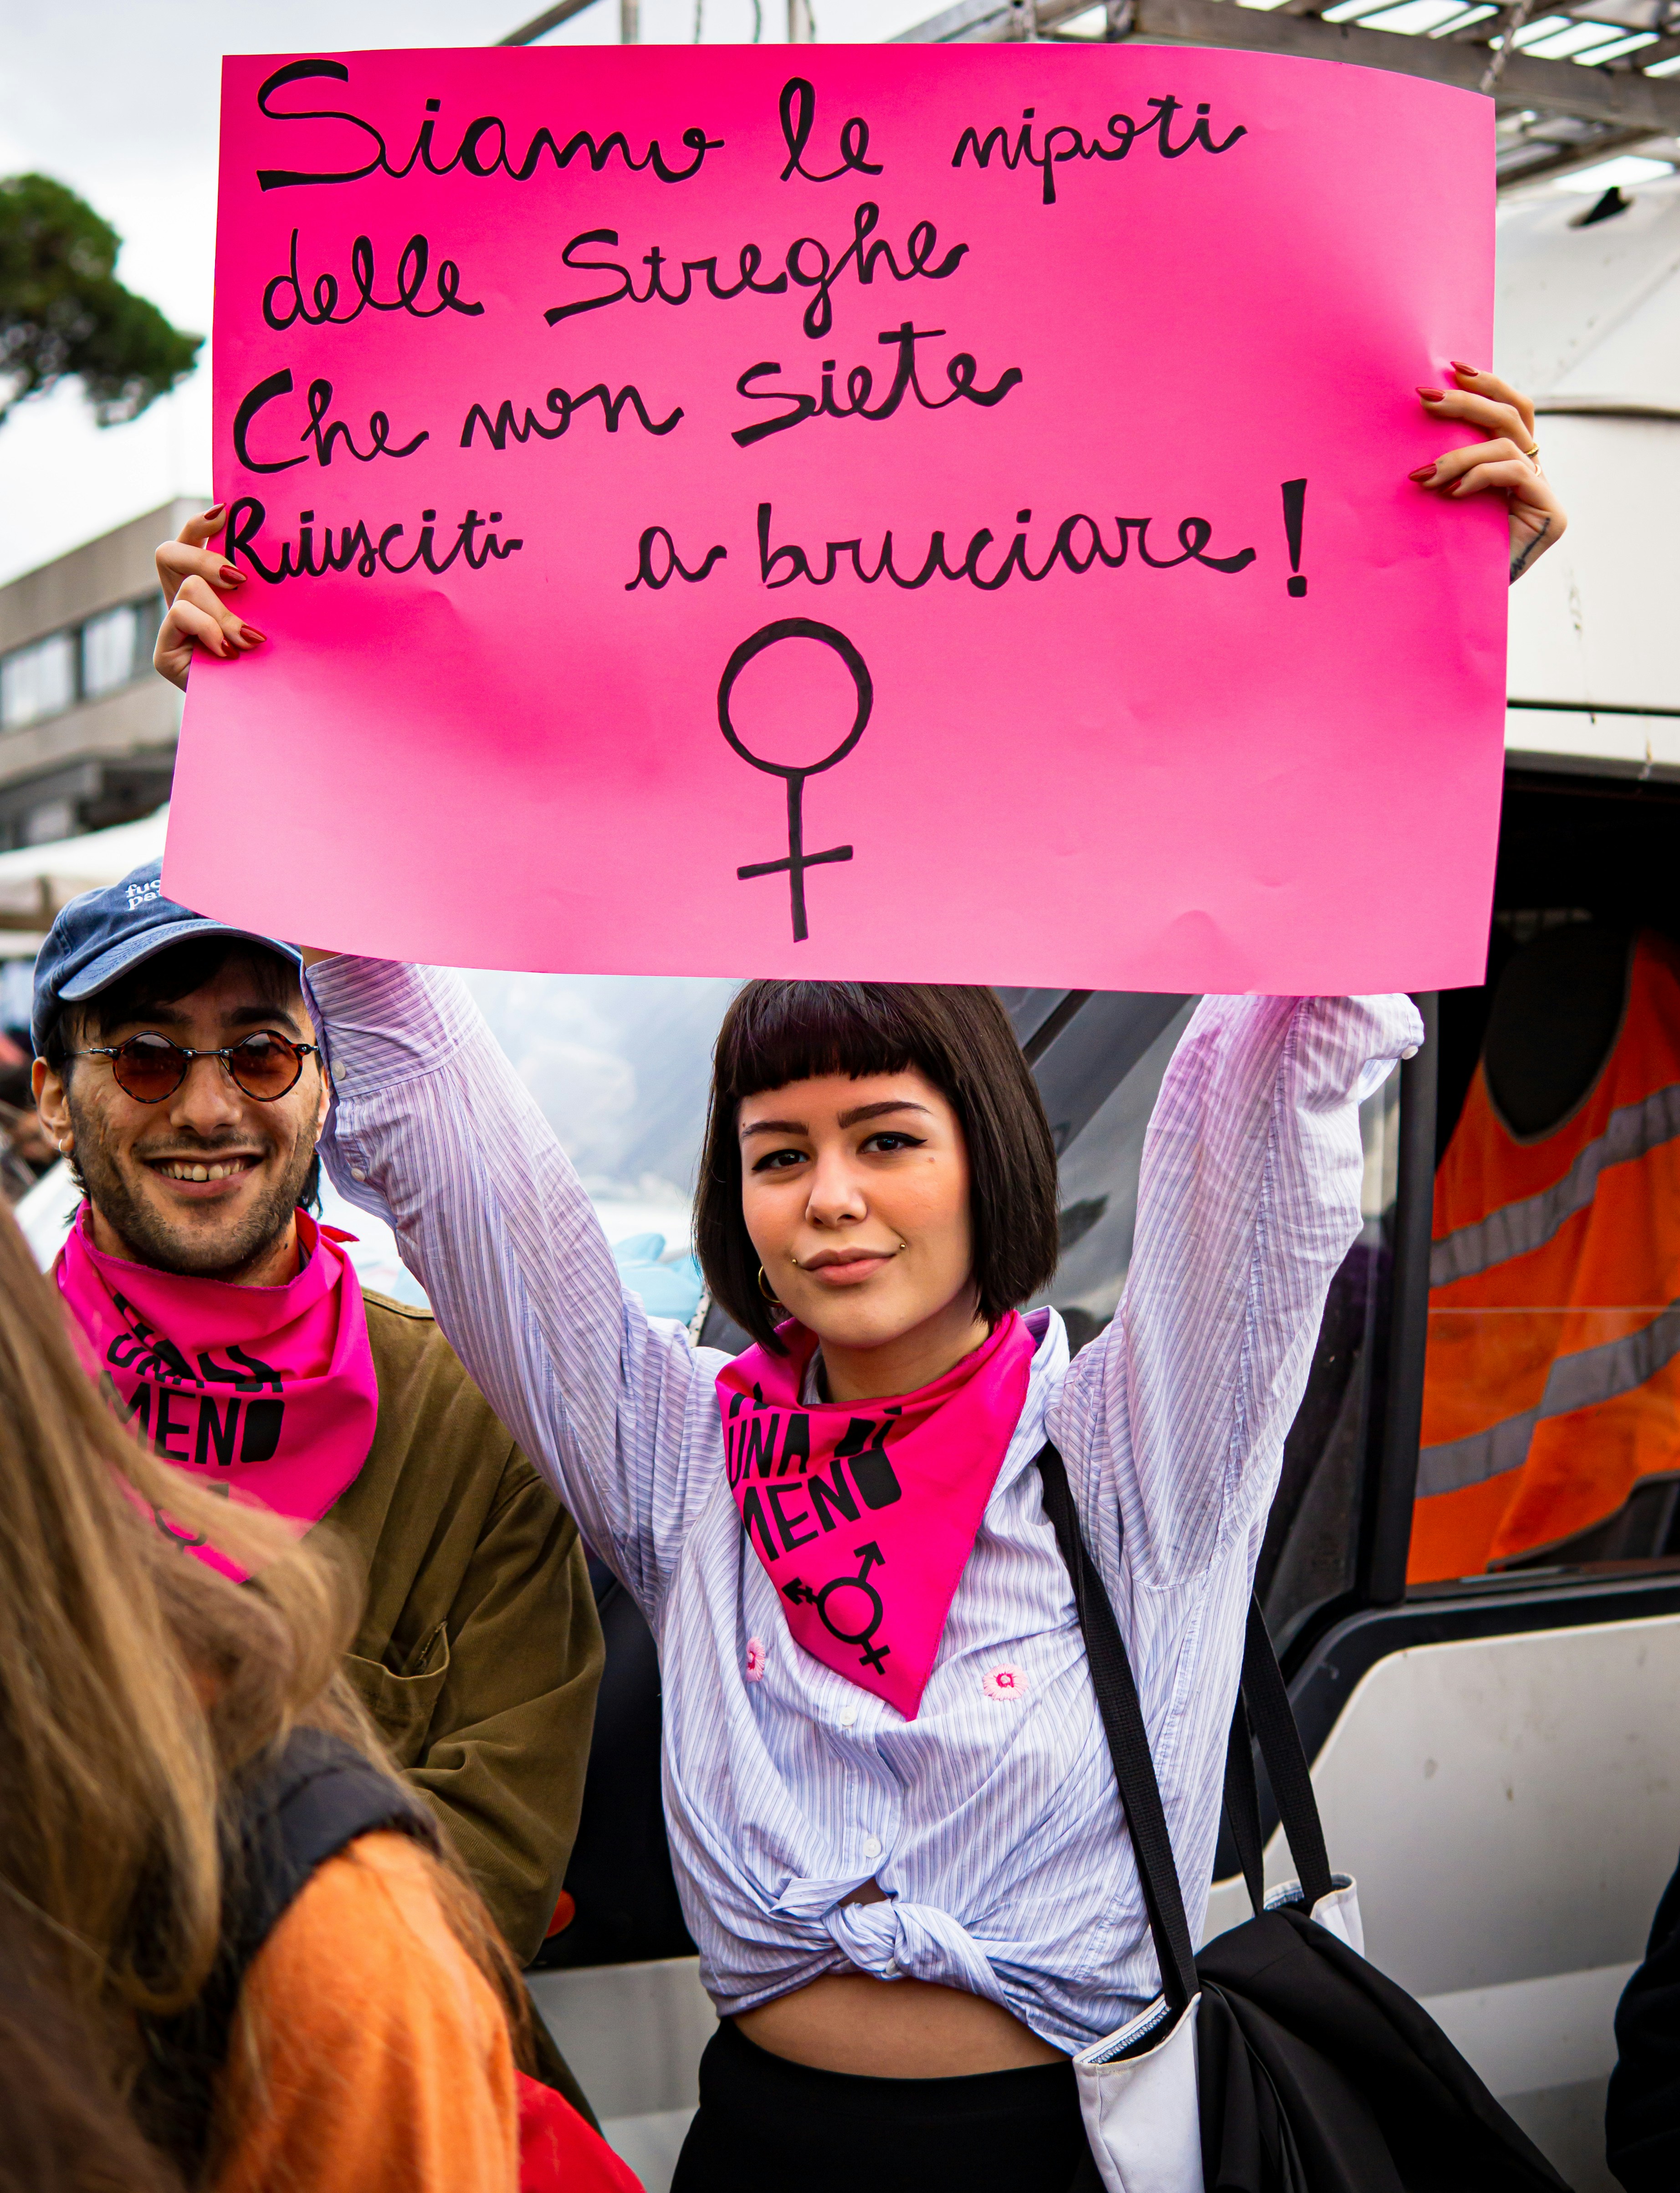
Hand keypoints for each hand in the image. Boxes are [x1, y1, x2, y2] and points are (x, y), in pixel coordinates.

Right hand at [153, 507, 266, 689]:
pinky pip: (180, 615)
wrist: (263, 716)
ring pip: (188, 588)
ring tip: (249, 638)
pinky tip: (228, 651)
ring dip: (223, 612)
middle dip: (205, 559)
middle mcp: (183, 603)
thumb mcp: (270, 619)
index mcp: (205, 589)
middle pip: (169, 553)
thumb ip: (261, 593)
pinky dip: (209, 629)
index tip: (226, 512)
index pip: (190, 541)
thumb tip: (279, 557)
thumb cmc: (272, 665)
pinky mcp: (163, 652)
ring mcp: (170, 628)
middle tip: (240, 580)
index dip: (200, 524)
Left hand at [1410, 366, 1565, 583]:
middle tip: (1426, 398)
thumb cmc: (1444, 555)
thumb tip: (1421, 418)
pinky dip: (1480, 475)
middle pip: (1513, 415)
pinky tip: (1453, 492)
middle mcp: (1535, 474)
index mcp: (1513, 465)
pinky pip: (1515, 472)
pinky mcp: (1551, 515)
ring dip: (1460, 453)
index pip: (1511, 411)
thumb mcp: (1440, 500)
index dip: (1487, 385)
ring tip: (1425, 474)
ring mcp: (1545, 494)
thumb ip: (1447, 465)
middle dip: (1469, 402)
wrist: (1460, 607)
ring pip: (1508, 443)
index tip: (1452, 368)